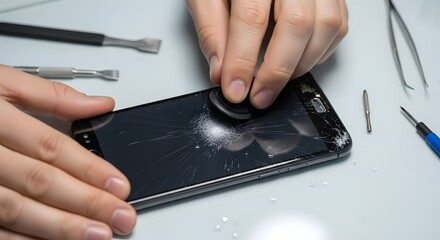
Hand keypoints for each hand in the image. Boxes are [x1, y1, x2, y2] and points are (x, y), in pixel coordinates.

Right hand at [0, 65, 135, 239]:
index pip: (51, 148)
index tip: (119, 185)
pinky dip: (21, 238)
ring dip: (59, 227)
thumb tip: (99, 105)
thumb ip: (52, 96)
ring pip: (14, 210)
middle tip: (120, 217)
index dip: (89, 169)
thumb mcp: (0, 82)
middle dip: (85, 203)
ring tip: (95, 235)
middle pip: (39, 183)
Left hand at [186, 0, 347, 108]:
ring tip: (277, 79)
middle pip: (298, 23)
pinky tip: (298, 61)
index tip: (235, 89)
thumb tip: (221, 71)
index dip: (242, 60)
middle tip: (259, 96)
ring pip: (326, 25)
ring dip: (301, 64)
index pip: (251, 17)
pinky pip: (338, 25)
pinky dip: (320, 52)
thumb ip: (212, 29)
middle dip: (277, 70)